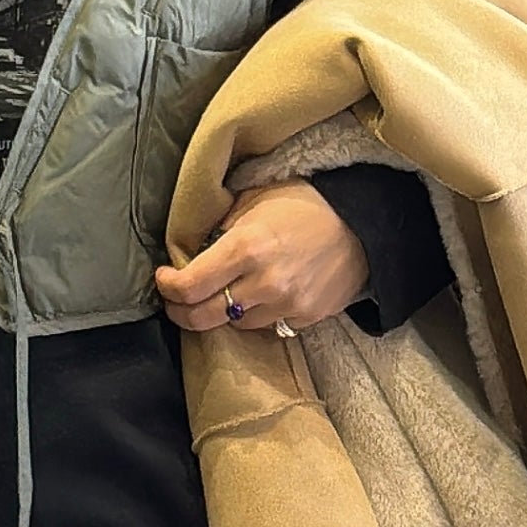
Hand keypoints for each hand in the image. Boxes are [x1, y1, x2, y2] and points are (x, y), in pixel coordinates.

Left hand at [153, 178, 371, 333]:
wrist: (362, 222)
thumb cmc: (304, 203)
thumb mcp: (254, 200)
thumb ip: (220, 228)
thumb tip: (191, 252)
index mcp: (245, 247)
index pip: (189, 285)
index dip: (167, 286)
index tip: (164, 278)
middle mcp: (263, 282)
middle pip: (202, 317)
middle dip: (181, 311)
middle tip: (177, 301)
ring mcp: (287, 304)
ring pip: (234, 324)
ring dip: (223, 311)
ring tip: (225, 291)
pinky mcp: (306, 318)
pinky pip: (267, 326)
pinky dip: (257, 314)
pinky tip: (261, 295)